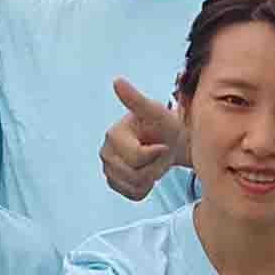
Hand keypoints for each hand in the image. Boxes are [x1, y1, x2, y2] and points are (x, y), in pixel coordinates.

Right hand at [98, 78, 181, 200]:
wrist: (169, 142)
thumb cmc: (164, 125)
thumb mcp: (156, 112)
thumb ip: (136, 100)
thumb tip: (117, 80)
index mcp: (113, 134)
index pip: (137, 157)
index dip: (157, 153)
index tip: (163, 142)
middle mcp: (105, 152)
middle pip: (136, 174)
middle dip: (154, 166)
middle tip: (159, 152)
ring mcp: (108, 170)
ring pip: (136, 186)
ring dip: (152, 176)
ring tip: (153, 160)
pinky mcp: (115, 184)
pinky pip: (134, 194)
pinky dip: (146, 187)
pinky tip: (148, 171)